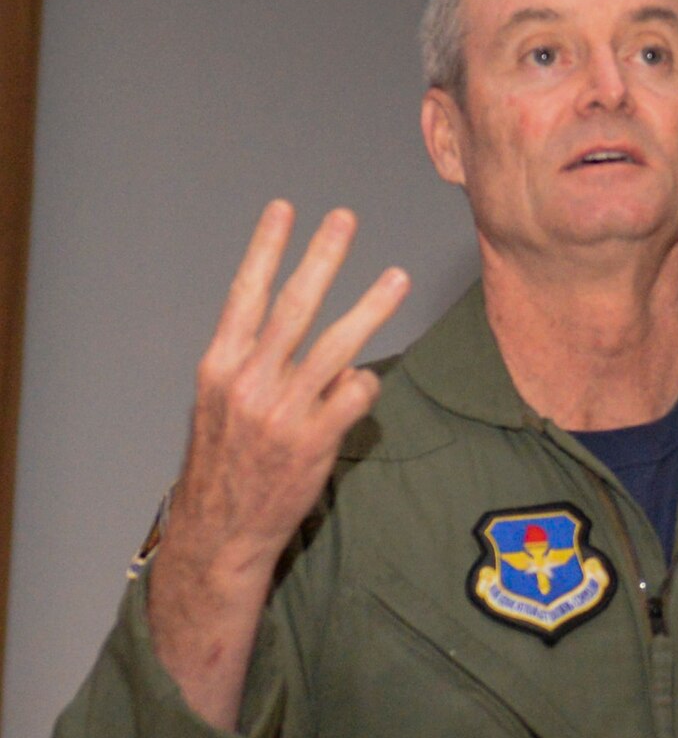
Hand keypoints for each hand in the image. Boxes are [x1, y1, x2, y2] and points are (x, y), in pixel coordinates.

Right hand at [148, 201, 408, 728]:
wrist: (221, 527)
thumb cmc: (224, 461)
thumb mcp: (219, 402)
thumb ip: (250, 362)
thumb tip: (295, 333)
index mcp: (220, 365)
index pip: (245, 293)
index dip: (266, 248)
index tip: (285, 210)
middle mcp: (249, 381)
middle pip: (294, 305)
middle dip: (322, 257)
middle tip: (345, 220)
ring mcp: (283, 411)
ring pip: (337, 345)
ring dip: (371, 306)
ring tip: (397, 277)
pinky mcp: (314, 441)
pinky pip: (354, 394)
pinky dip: (364, 384)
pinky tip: (361, 387)